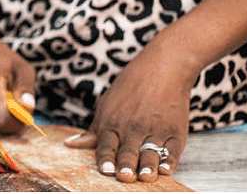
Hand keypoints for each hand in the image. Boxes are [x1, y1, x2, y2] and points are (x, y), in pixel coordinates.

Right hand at [0, 33, 34, 134]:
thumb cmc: (1, 60)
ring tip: (2, 97)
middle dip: (14, 120)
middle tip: (15, 101)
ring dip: (5, 118)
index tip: (24, 107)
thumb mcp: (21, 66)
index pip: (3, 121)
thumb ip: (26, 87)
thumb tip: (27, 108)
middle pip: (2, 127)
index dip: (19, 121)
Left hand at [64, 50, 193, 182]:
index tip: (104, 172)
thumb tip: (70, 144)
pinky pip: (172, 150)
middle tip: (124, 178)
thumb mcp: (107, 104)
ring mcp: (155, 129)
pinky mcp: (176, 132)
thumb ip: (93, 130)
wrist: (163, 68)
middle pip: (128, 151)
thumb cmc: (130, 87)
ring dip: (148, 166)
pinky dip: (169, 161)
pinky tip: (166, 169)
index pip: (106, 145)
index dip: (106, 159)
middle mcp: (133, 127)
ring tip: (145, 177)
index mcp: (113, 122)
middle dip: (126, 165)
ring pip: (150, 152)